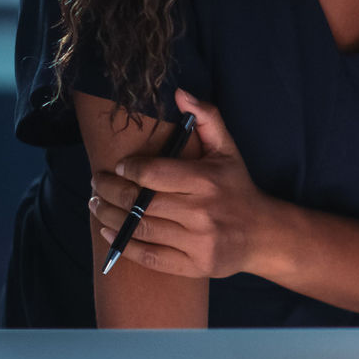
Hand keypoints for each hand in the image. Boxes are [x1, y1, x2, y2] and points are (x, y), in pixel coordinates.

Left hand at [89, 89, 272, 277]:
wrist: (263, 234)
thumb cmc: (238, 188)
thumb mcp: (227, 150)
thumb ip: (206, 118)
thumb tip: (179, 93)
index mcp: (207, 181)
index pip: (153, 174)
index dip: (128, 170)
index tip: (118, 167)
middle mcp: (202, 212)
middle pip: (140, 202)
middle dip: (109, 191)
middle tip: (96, 184)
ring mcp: (197, 242)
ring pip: (139, 229)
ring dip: (109, 217)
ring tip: (96, 205)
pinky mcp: (194, 265)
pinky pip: (150, 257)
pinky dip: (124, 246)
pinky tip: (109, 233)